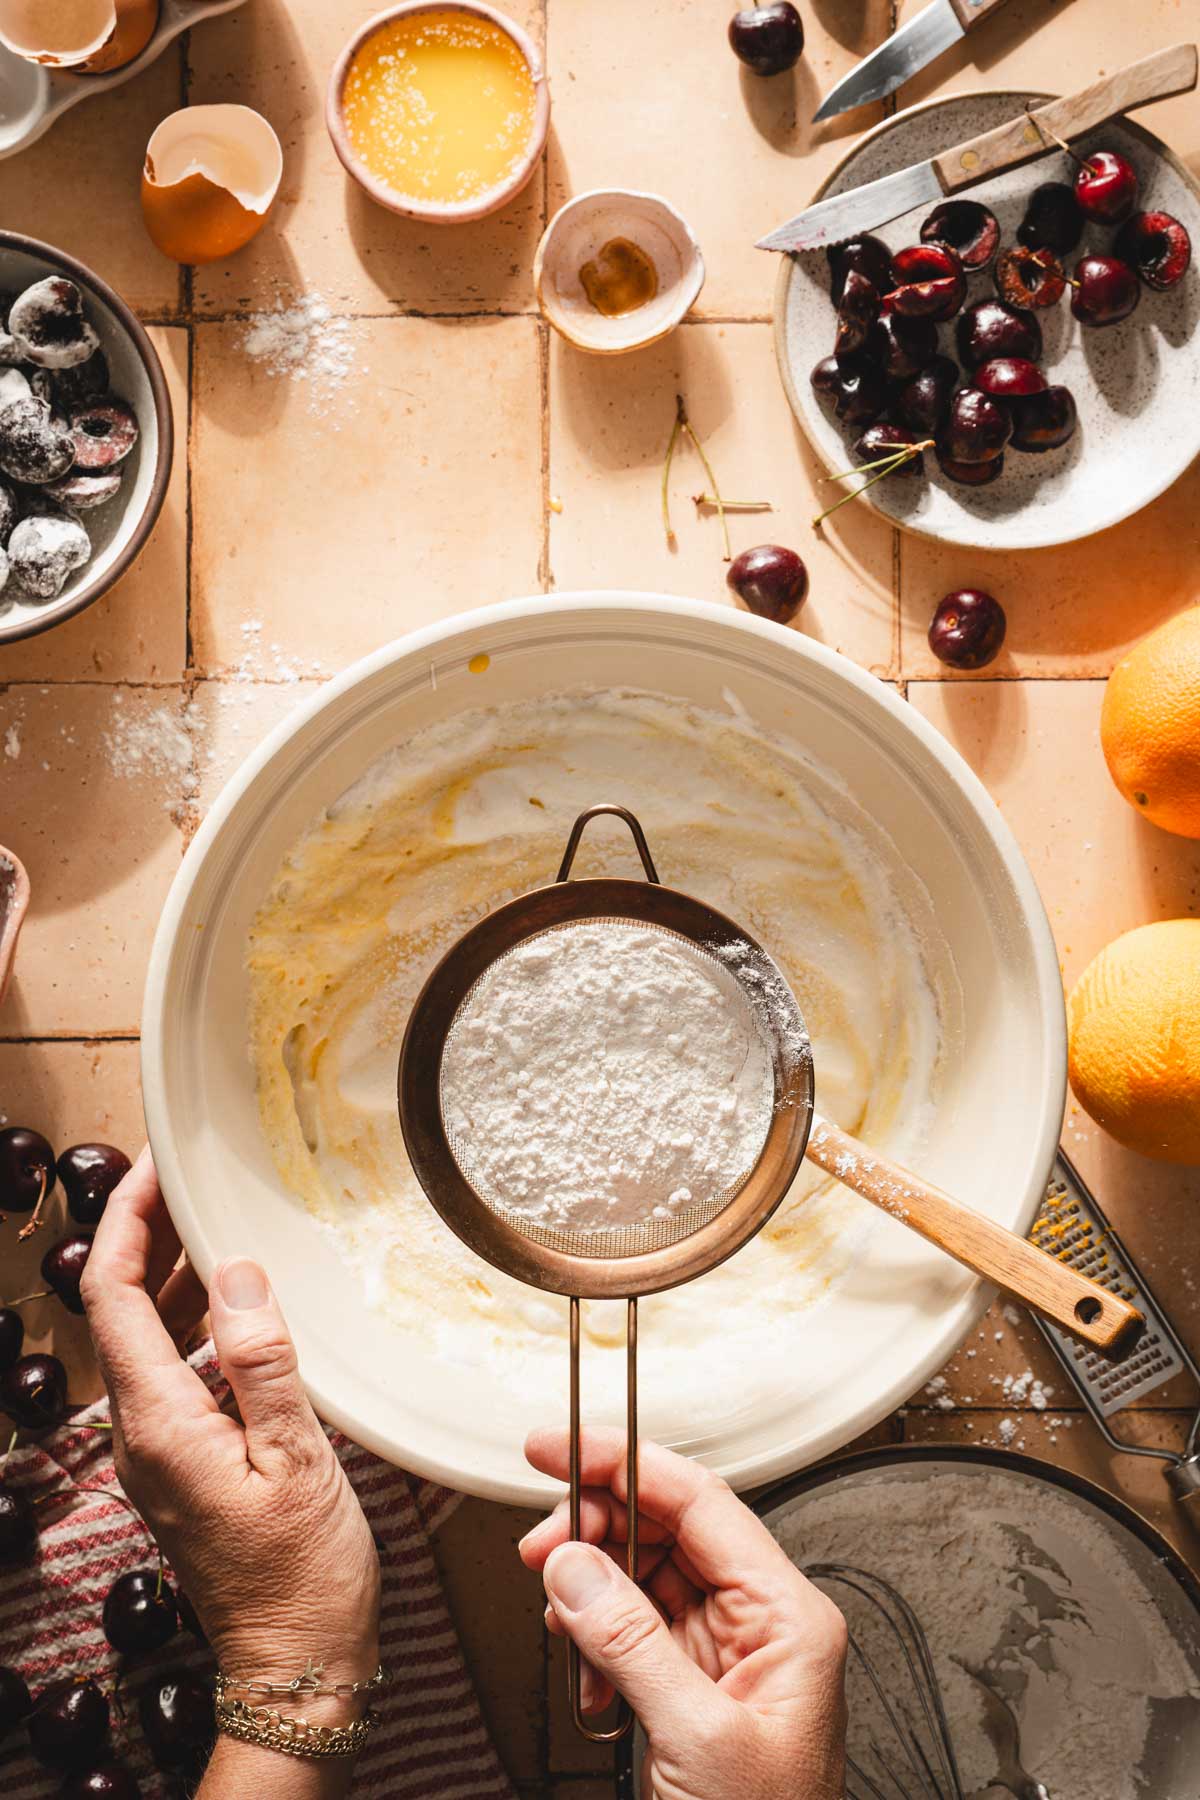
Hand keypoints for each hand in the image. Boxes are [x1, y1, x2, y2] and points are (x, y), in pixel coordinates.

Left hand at [81, 1150, 380, 1707]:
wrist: (297, 1663)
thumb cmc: (304, 1573)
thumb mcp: (296, 1460)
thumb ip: (260, 1361)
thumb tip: (233, 1270)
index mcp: (158, 1423)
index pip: (113, 1296)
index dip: (129, 1220)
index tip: (160, 1166)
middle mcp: (142, 1432)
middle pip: (121, 1310)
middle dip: (151, 1235)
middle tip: (196, 1177)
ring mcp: (159, 1451)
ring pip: (147, 1340)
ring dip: (176, 1277)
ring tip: (219, 1223)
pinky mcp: (184, 1464)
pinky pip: (175, 1373)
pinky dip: (198, 1323)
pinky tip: (241, 1308)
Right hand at [519, 1428, 846, 1799]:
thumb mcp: (697, 1739)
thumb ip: (630, 1640)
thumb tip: (573, 1562)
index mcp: (788, 1615)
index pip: (700, 1501)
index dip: (625, 1461)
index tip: (559, 1445)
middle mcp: (760, 1623)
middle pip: (667, 1529)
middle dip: (597, 1530)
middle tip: (540, 1544)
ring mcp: (724, 1655)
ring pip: (641, 1577)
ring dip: (590, 1593)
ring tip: (564, 1622)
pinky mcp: (690, 1690)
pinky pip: (631, 1630)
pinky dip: (595, 1642)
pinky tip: (588, 1676)